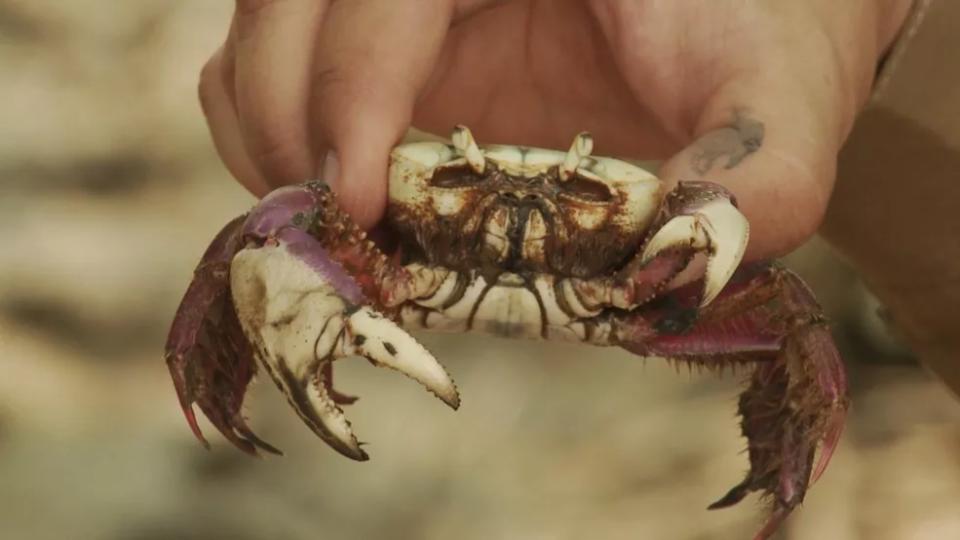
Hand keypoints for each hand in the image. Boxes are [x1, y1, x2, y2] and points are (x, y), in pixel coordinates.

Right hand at [199, 0, 911, 259]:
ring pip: (260, 37)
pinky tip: (339, 200)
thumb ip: (756, 176)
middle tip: (338, 229)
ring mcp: (399, 3)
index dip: (347, 94)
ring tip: (333, 220)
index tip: (357, 203)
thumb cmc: (758, 28)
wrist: (750, 14)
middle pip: (286, 7)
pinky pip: (273, 69)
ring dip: (269, 133)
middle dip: (287, 120)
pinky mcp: (389, 48)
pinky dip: (275, 135)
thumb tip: (679, 271)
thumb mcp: (775, 93)